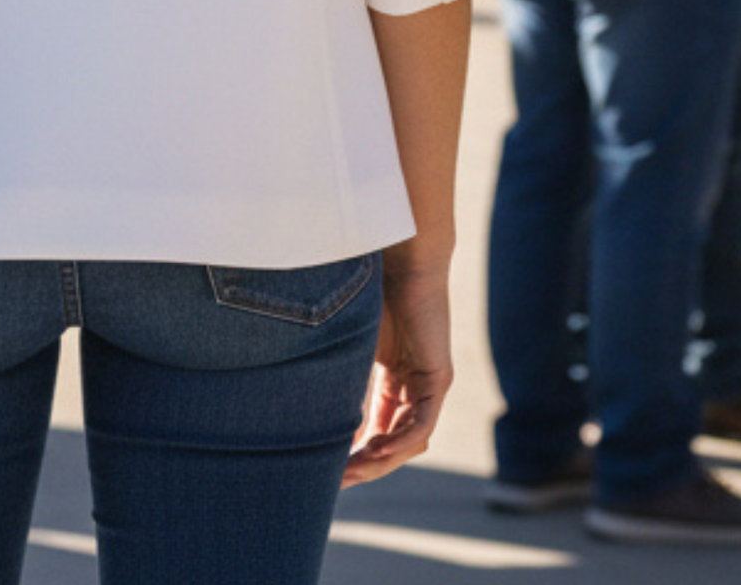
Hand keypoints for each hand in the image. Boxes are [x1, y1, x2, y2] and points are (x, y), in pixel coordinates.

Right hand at [342, 255, 451, 487]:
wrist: (402, 260)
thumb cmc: (374, 288)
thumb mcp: (352, 341)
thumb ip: (339, 371)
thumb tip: (304, 395)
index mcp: (394, 379)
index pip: (378, 429)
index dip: (356, 451)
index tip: (328, 469)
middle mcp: (414, 387)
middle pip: (393, 442)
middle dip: (366, 464)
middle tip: (337, 481)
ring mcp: (428, 386)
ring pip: (408, 440)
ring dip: (381, 461)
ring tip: (351, 471)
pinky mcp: (437, 379)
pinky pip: (420, 425)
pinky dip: (398, 442)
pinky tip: (374, 450)